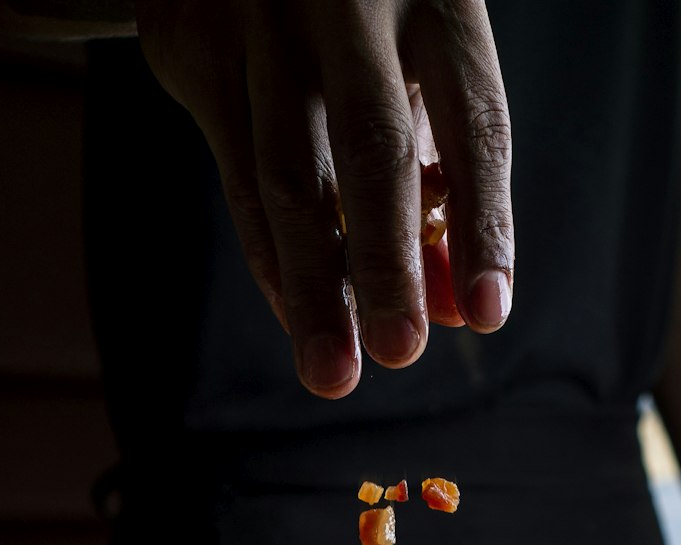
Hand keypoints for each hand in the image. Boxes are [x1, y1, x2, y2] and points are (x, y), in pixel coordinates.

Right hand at [136, 0, 512, 397]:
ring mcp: (258, 15)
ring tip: (332, 372)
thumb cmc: (362, 17)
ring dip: (312, 288)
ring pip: (287, 175)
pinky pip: (234, 175)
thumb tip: (451, 312)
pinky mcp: (193, 40)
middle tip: (399, 352)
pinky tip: (296, 315)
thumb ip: (440, 181)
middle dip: (384, 264)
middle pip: (372, 147)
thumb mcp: (419, 66)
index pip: (474, 123)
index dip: (483, 225)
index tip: (487, 312)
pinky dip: (270, 256)